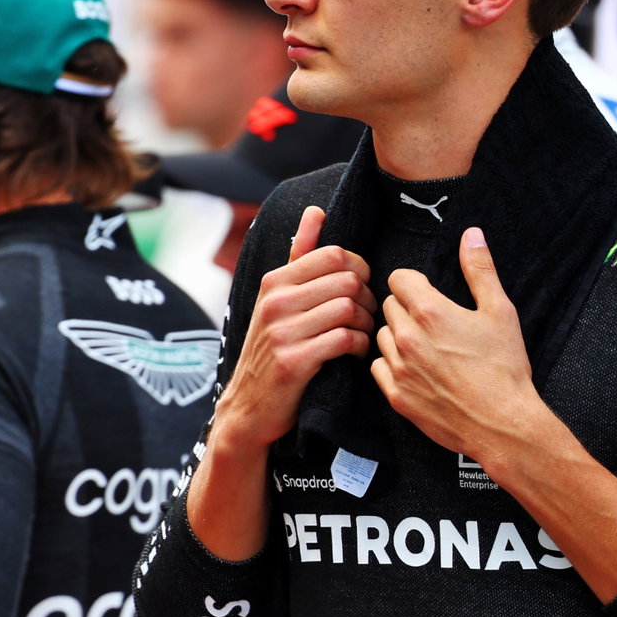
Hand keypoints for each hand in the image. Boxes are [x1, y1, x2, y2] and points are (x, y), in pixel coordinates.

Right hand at [214, 205, 376, 449]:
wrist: (249, 406)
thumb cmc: (272, 347)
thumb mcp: (277, 298)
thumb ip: (299, 254)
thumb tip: (316, 211)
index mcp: (275, 281)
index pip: (335, 254)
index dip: (359, 270)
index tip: (359, 289)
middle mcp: (275, 301)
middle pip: (347, 280)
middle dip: (367, 298)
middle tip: (366, 315)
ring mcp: (282, 332)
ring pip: (348, 309)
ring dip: (366, 324)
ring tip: (363, 334)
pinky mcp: (293, 362)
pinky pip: (344, 339)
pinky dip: (359, 345)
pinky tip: (355, 351)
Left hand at [372, 227, 538, 459]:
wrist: (502, 424)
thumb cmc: (504, 368)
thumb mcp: (500, 311)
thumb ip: (480, 269)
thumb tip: (472, 234)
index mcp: (429, 311)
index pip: (398, 278)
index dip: (413, 282)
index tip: (427, 292)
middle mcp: (406, 337)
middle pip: (388, 305)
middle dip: (407, 308)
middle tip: (432, 321)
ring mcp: (398, 368)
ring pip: (381, 336)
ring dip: (397, 336)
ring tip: (425, 346)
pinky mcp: (396, 395)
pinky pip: (379, 368)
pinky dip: (393, 365)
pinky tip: (416, 369)